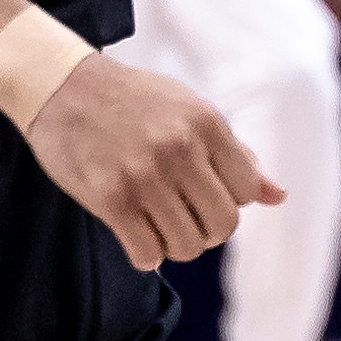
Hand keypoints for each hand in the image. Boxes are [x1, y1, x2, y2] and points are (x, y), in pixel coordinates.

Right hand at [23, 55, 280, 272]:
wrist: (63, 86)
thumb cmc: (135, 101)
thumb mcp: (192, 111)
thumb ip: (235, 155)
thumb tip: (278, 196)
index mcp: (208, 124)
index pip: (246, 193)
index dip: (229, 201)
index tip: (204, 194)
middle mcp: (181, 149)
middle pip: (223, 226)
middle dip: (207, 231)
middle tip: (185, 218)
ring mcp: (145, 175)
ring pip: (187, 246)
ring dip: (176, 246)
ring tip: (160, 227)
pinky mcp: (109, 198)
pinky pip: (147, 253)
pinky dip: (147, 254)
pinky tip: (137, 235)